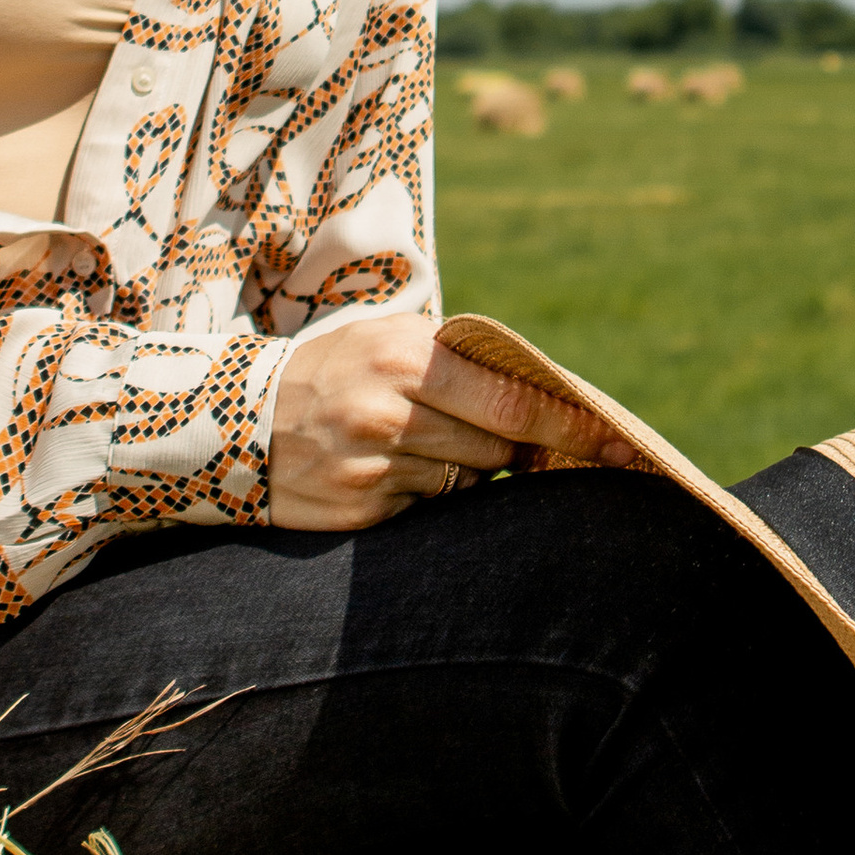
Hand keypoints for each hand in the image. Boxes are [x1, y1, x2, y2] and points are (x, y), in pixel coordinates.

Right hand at [266, 314, 644, 530]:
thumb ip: (460, 363)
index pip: (514, 403)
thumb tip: (545, 403)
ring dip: (470, 471)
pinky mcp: (360, 513)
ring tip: (430, 446)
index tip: (619, 443)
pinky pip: (428, 510)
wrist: (235, 421)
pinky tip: (396, 472)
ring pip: (468, 484)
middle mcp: (389, 412)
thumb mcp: (388, 340)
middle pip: (498, 450)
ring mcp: (373, 468)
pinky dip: (428, 495)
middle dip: (517, 451)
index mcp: (406, 356)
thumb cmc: (334, 370)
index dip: (573, 426)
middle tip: (524, 446)